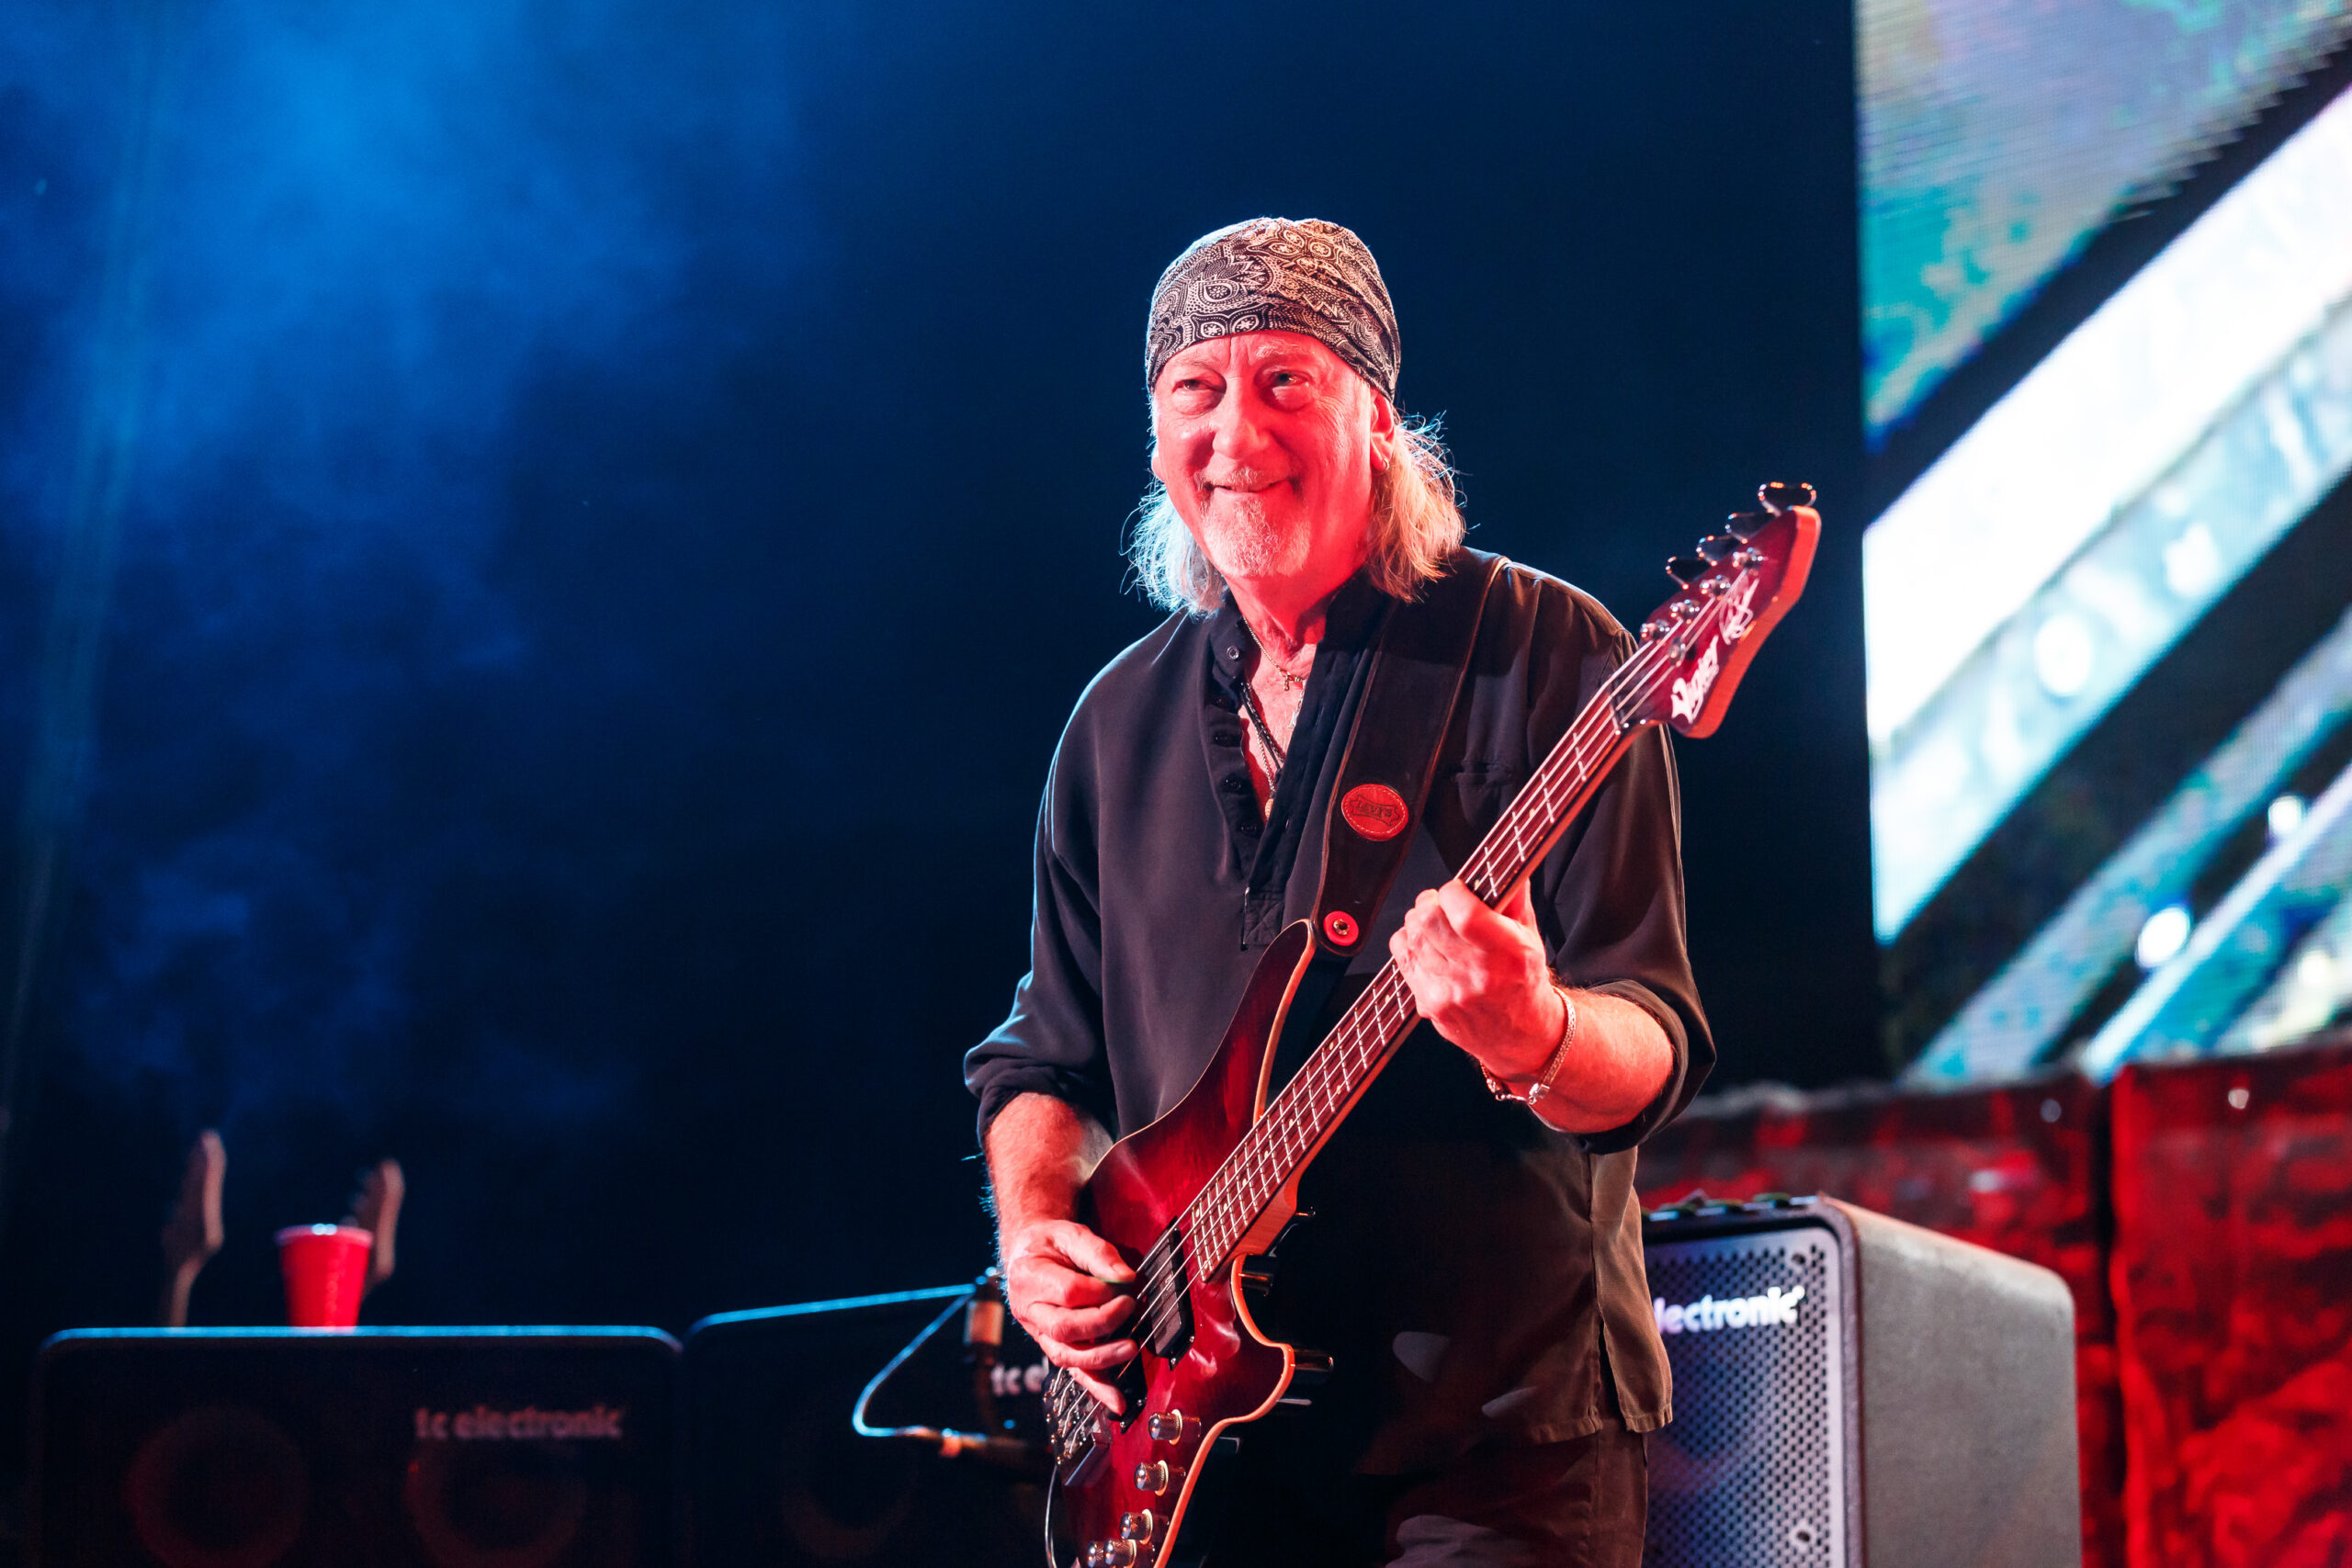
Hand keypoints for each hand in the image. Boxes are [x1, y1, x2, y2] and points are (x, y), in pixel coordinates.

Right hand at [1000, 1217, 1139, 1412]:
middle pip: (1065, 1328)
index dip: (1101, 1290)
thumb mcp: (1070, 1233)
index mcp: (1028, 1277)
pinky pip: (1072, 1371)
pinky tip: (1117, 1402)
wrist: (1026, 1253)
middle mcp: (1028, 1310)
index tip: (1124, 1282)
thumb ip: (1097, 1252)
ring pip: (1066, 1355)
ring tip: (1130, 1349)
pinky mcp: (1052, 1346)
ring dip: (1101, 1358)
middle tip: (1130, 1307)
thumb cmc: (1050, 1243)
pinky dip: (1096, 1387)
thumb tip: (1126, 1276)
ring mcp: (1038, 1333)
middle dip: (1102, 1322)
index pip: (1068, 1292)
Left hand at [1388, 877, 1566, 1086]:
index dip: (1453, 891)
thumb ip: (1515, 898)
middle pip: (1429, 921)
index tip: (1457, 889)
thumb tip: (1505, 861)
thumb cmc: (1524, 982)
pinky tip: (1426, 945)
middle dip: (1430, 903)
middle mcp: (1477, 975)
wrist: (1520, 1036)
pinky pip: (1401, 957)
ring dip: (1418, 922)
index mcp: (1507, 954)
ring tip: (1435, 924)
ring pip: (1411, 936)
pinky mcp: (1430, 1004)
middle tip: (1441, 903)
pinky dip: (1408, 943)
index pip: (1464, 913)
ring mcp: (1450, 993)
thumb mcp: (1530, 937)